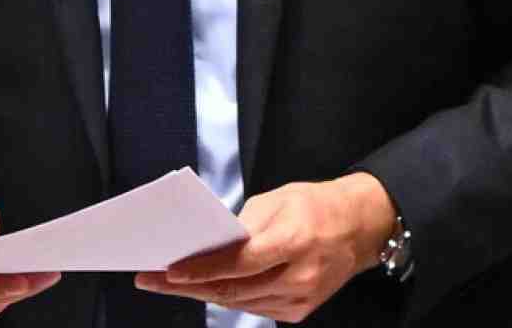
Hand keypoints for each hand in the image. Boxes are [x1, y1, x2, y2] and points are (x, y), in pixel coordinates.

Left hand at [136, 173, 396, 323]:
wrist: (360, 226)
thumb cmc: (314, 205)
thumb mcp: (276, 200)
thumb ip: (243, 226)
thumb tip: (206, 246)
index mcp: (295, 240)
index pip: (240, 263)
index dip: (202, 269)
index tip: (169, 270)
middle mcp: (300, 276)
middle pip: (233, 289)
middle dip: (188, 286)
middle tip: (152, 279)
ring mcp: (301, 298)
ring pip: (239, 303)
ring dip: (202, 294)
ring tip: (168, 283)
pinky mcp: (300, 311)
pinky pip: (254, 307)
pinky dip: (227, 298)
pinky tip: (204, 288)